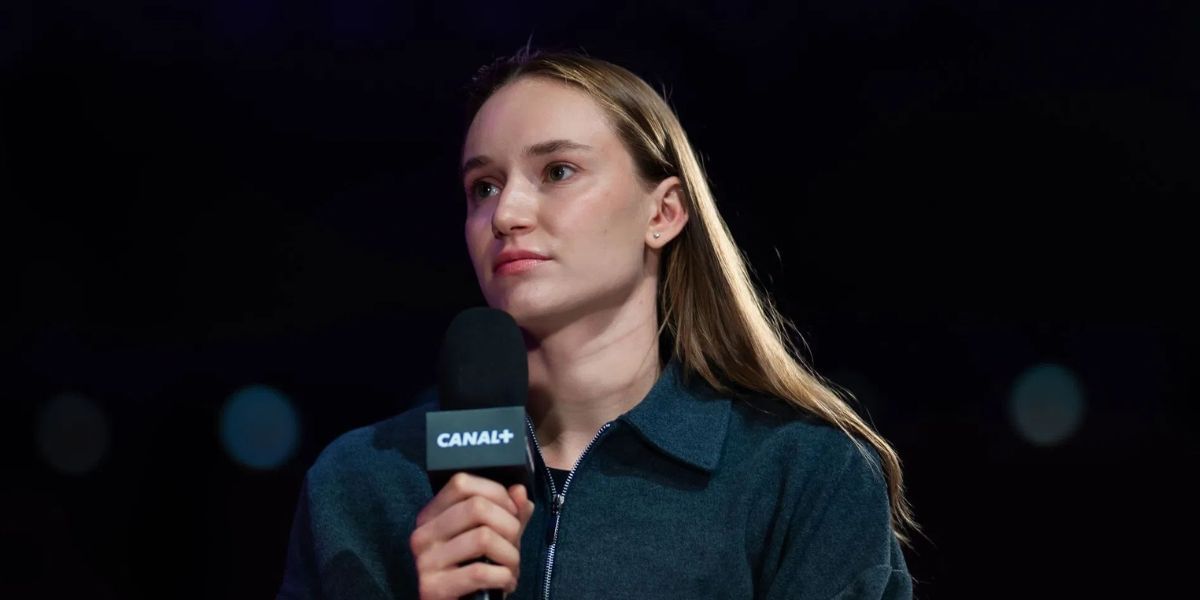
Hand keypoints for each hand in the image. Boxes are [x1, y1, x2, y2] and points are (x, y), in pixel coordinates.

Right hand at [410, 472, 535, 599]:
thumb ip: (509, 513)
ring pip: (483, 537)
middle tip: (515, 546)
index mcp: (432, 515)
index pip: (461, 483)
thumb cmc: (475, 570)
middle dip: (509, 526)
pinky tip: (505, 583)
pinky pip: (480, 572)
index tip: (512, 512)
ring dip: (510, 555)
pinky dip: (504, 577)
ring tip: (511, 568)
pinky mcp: (432, 588)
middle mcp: (423, 534)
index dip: (496, 493)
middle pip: (477, 507)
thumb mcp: (494, 537)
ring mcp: (425, 561)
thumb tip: (519, 491)